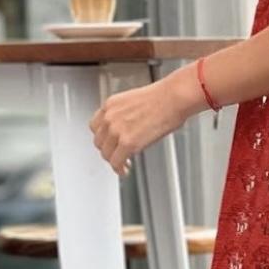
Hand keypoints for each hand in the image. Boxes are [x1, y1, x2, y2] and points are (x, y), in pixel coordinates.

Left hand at [89, 68, 203, 174]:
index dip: (102, 137)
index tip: (107, 142)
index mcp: (110, 105)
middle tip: (115, 154)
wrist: (173, 98)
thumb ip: (123, 115)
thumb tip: (126, 128)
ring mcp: (117, 131)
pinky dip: (119, 169)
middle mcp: (110, 117)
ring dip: (114, 160)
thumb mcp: (134, 101)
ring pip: (106, 154)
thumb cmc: (163, 98)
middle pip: (99, 142)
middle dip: (107, 150)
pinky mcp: (128, 143)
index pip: (95, 126)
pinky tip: (124, 170)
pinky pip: (116, 162)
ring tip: (122, 163)